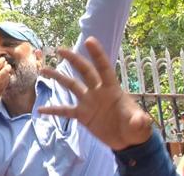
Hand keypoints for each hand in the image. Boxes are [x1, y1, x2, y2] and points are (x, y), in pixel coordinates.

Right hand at [0, 57, 10, 107]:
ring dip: (8, 72)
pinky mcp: (2, 90)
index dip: (1, 61)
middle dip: (7, 66)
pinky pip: (6, 82)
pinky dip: (7, 79)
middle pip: (5, 70)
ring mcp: (0, 85)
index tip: (3, 59)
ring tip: (7, 70)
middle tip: (8, 64)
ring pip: (7, 76)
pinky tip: (6, 77)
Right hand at [38, 37, 152, 150]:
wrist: (128, 142)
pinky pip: (65, 111)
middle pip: (84, 71)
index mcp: (112, 89)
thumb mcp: (140, 126)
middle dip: (74, 59)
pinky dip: (53, 110)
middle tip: (60, 49)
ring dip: (57, 77)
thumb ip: (139, 121)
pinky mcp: (82, 115)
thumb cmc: (136, 129)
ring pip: (71, 85)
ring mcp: (88, 102)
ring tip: (43, 70)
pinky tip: (41, 109)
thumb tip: (142, 120)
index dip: (97, 55)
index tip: (89, 40)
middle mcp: (98, 91)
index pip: (104, 68)